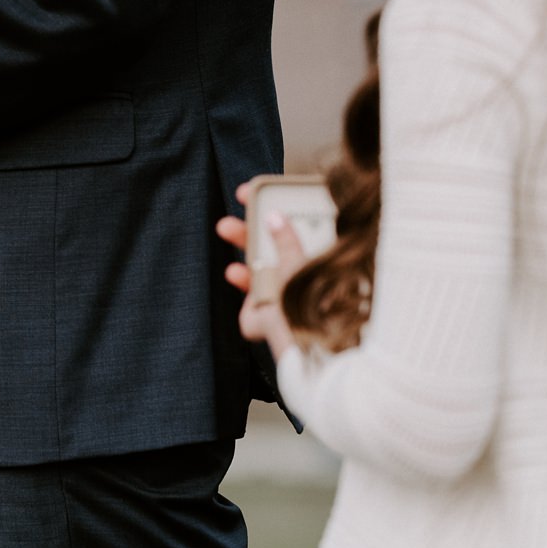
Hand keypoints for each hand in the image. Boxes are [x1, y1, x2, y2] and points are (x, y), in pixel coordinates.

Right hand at [216, 180, 307, 360]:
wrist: (310, 357)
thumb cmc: (320, 313)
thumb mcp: (303, 267)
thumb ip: (285, 242)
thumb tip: (274, 217)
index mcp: (318, 264)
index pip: (298, 229)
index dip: (278, 208)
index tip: (257, 191)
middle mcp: (300, 280)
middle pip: (273, 248)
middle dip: (251, 227)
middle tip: (235, 210)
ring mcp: (281, 300)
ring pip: (257, 269)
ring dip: (241, 252)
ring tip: (226, 234)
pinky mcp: (263, 320)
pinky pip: (248, 298)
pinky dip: (240, 283)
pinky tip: (235, 274)